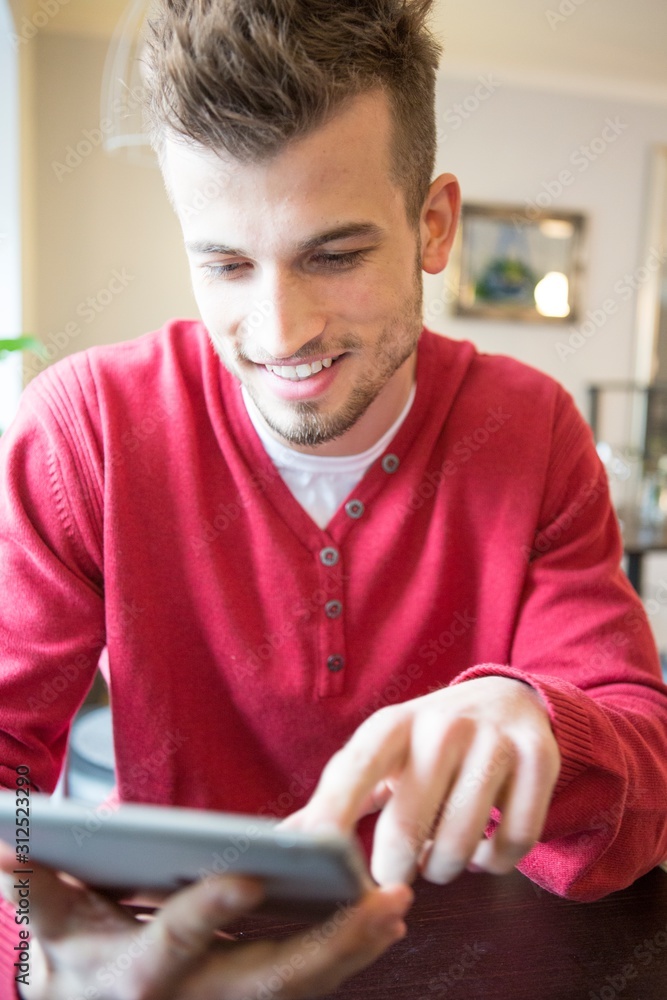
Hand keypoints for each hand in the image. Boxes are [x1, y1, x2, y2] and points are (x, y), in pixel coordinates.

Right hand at [0, 843, 411, 998]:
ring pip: (296, 990)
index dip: (206, 912)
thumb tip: (6, 847)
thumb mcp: (52, 928)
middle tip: (382, 903)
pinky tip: (380, 928)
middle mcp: (190, 999)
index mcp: (136, 973)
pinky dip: (344, 960)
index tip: (250, 875)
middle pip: (263, 979)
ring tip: (397, 909)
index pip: (173, 942)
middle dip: (326, 946)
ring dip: (351, 952)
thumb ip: (37, 886)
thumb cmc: (74, 968)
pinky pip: (303, 990)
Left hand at [285, 677, 560, 885]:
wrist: (507, 698)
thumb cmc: (428, 740)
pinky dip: (495, 862)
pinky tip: (485, 844)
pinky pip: (514, 845)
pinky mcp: (540, 759)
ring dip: (447, 868)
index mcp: (393, 724)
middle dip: (396, 870)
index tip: (320, 866)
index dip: (333, 818)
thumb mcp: (383, 753)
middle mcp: (442, 725)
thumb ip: (336, 797)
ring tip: (442, 853)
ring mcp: (494, 741)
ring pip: (461, 848)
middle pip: (406, 829)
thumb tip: (284, 840)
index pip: (354, 770)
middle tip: (398, 873)